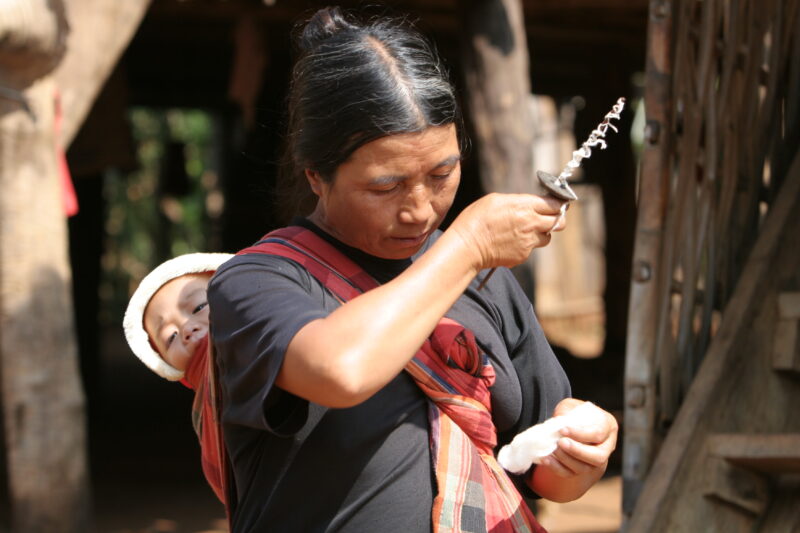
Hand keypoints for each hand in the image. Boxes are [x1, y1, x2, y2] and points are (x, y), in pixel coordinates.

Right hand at [448, 193, 567, 271]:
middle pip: (560, 222)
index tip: (555, 204)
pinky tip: (509, 242)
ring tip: (524, 231)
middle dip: (556, 219)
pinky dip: (525, 245)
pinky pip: (531, 249)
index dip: (557, 204)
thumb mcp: (495, 200)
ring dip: (540, 234)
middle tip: (547, 218)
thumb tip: (529, 205)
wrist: (467, 247)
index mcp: (525, 206)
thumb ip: (518, 201)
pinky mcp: (523, 255)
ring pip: (547, 237)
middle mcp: (531, 224)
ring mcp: (529, 242)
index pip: (554, 204)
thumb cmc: (476, 220)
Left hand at [541, 399, 617, 478]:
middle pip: (598, 457)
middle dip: (577, 451)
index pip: (598, 434)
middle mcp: (606, 447)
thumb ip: (566, 411)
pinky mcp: (581, 471)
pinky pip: (570, 474)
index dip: (580, 433)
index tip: (563, 429)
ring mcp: (595, 462)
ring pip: (585, 467)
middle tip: (560, 442)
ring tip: (553, 449)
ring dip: (566, 459)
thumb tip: (559, 421)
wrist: (570, 428)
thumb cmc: (574, 414)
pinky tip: (546, 459)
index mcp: (608, 427)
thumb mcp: (571, 406)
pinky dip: (556, 468)